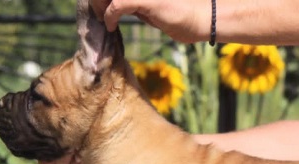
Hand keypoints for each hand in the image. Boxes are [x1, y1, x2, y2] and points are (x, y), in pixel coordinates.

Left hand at [91, 0, 209, 42]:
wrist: (202, 19)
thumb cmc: (180, 17)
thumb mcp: (151, 9)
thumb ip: (134, 6)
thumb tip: (114, 8)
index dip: (101, 0)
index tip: (99, 9)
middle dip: (96, 0)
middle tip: (98, 13)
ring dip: (99, 6)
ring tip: (102, 18)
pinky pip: (117, 5)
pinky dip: (109, 15)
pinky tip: (110, 25)